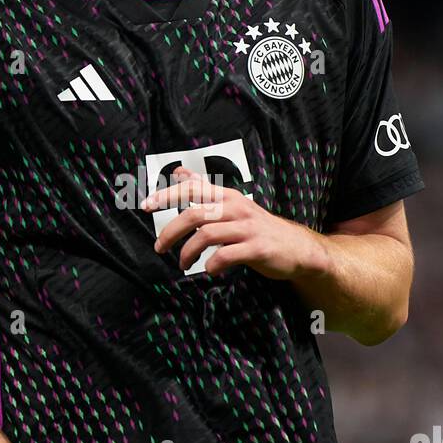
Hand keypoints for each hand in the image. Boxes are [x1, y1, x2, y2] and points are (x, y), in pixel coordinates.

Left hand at [141, 166, 331, 279]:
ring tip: (182, 264)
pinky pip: (226, 256)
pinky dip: (212, 265)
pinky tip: (209, 270)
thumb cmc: (258, 228)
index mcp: (228, 197)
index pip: (192, 188)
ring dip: (188, 252)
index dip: (166, 195)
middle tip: (159, 247)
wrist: (297, 248)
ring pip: (207, 234)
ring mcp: (247, 228)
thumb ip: (206, 190)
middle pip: (195, 213)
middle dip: (171, 231)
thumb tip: (180, 172)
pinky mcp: (257, 248)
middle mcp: (237, 208)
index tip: (145, 206)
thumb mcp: (232, 205)